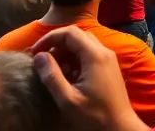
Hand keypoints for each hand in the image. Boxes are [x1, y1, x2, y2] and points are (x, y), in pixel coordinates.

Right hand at [30, 26, 147, 130]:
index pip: (70, 32)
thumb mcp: (67, 99)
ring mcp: (108, 59)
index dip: (50, 38)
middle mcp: (104, 52)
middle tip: (43, 62)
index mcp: (95, 56)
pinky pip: (90, 55)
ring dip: (66, 53)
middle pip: (77, 36)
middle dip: (57, 45)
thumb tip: (39, 56)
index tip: (35, 53)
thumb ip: (52, 76)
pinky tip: (67, 78)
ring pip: (84, 45)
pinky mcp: (108, 67)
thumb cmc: (94, 116)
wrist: (120, 127)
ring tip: (54, 72)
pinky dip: (75, 60)